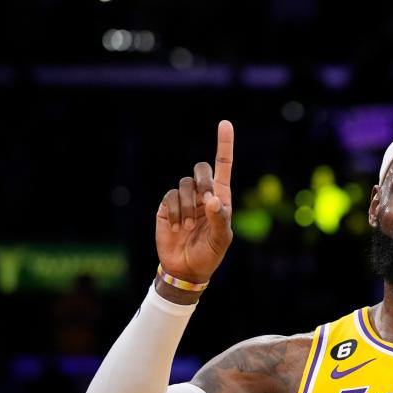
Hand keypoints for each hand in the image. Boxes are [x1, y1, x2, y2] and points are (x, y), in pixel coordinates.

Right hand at [156, 120, 234, 282]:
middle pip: (201, 169)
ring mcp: (184, 200)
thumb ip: (220, 218)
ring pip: (184, 184)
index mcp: (221, 198)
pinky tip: (178, 228)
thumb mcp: (221, 239)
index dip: (224, 144)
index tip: (225, 123)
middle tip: (205, 202)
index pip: (223, 166)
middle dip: (203, 182)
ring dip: (188, 206)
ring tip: (189, 227)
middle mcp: (202, 194)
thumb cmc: (210, 253)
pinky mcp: (167, 207)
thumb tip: (212, 199)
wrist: (186, 269)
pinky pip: (170, 197)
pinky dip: (175, 212)